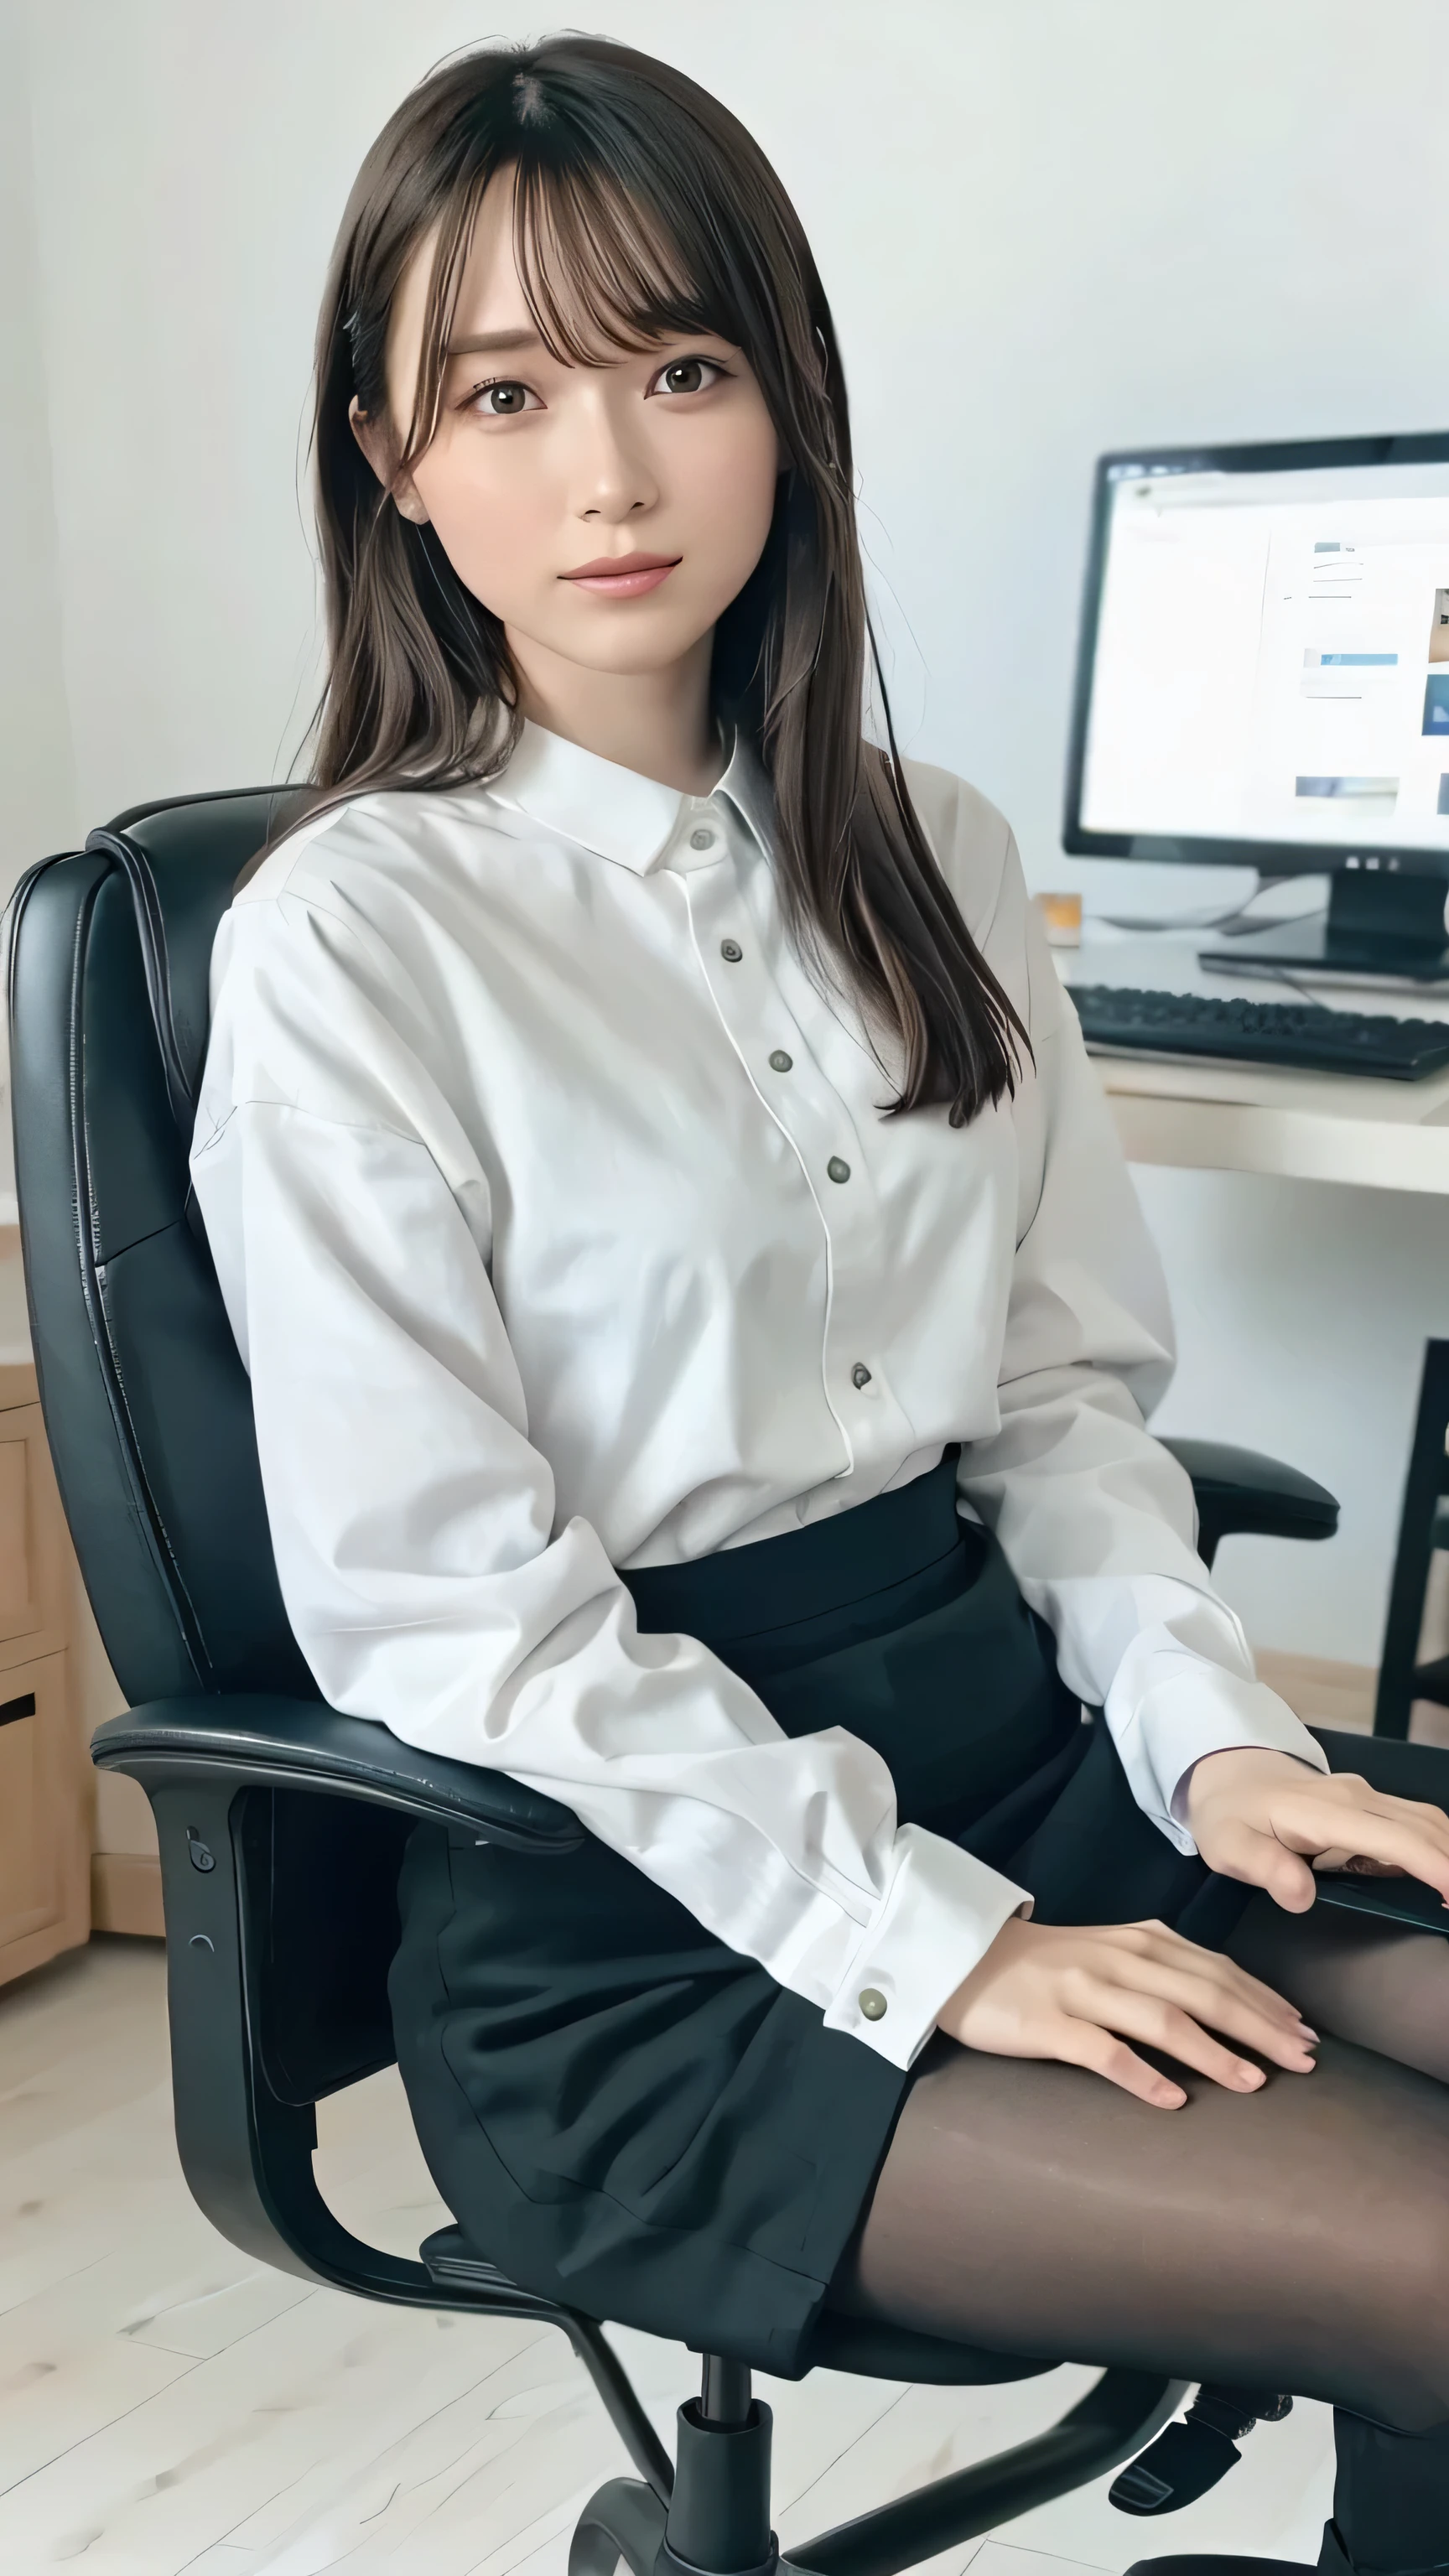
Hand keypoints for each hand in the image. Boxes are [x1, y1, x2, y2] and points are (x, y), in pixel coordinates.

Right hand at [936, 1913, 1317, 2108]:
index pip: (1217, 1970)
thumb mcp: (1111, 1952)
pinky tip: (1173, 2102)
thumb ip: (1164, 1969)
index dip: (1265, 2001)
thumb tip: (1229, 2001)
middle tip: (1305, 2062)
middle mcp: (1118, 1960)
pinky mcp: (1047, 2024)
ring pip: (1162, 2020)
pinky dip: (1142, 2076)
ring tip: (1254, 2084)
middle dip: (1261, 2028)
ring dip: (1215, 2053)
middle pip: (1204, 1993)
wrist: (960, 1957)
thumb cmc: (1045, 1965)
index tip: (1305, 2033)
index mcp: (1139, 1941)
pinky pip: (1103, 2052)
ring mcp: (1082, 1990)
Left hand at [1185, 1747, 1448, 1914]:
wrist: (1229, 1774)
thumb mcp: (1228, 1846)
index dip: (1435, 1867)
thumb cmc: (1229, 1815)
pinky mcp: (1372, 1805)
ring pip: (1428, 1822)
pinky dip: (1439, 1849)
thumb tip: (1302, 1896)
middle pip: (1426, 1829)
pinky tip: (1442, 1880)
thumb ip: (1265, 1868)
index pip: (1396, 1838)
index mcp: (1327, 1811)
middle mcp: (1358, 1798)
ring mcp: (1368, 1797)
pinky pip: (1417, 1824)